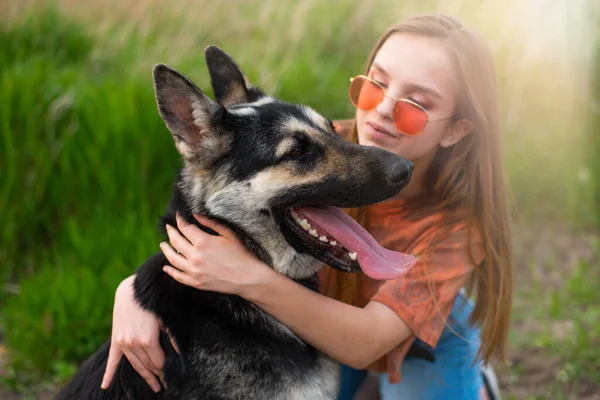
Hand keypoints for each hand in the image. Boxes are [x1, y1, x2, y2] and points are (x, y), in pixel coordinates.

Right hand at [101, 276, 165, 392]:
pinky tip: (105, 385)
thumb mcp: (165, 318)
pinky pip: (112, 359)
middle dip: (157, 375)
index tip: (171, 377)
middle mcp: (134, 344)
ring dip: (144, 376)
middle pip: (147, 366)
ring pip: (135, 365)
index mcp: (148, 340)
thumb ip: (172, 337)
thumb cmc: (152, 303)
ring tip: (154, 386)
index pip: (158, 362)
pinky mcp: (116, 339)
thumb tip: (180, 353)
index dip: (165, 371)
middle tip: (165, 385)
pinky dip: (108, 373)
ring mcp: (123, 343)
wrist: (132, 290)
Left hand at [160, 214, 271, 295]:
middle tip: (168, 228)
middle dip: (171, 232)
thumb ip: (210, 223)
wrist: (248, 278)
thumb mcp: (228, 234)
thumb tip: (195, 215)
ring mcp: (194, 271)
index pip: (185, 228)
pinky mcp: (196, 282)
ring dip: (166, 250)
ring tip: (163, 245)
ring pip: (173, 259)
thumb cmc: (241, 254)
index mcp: (203, 242)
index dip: (179, 220)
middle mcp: (195, 257)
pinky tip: (166, 267)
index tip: (177, 216)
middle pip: (176, 241)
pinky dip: (170, 271)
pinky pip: (178, 276)